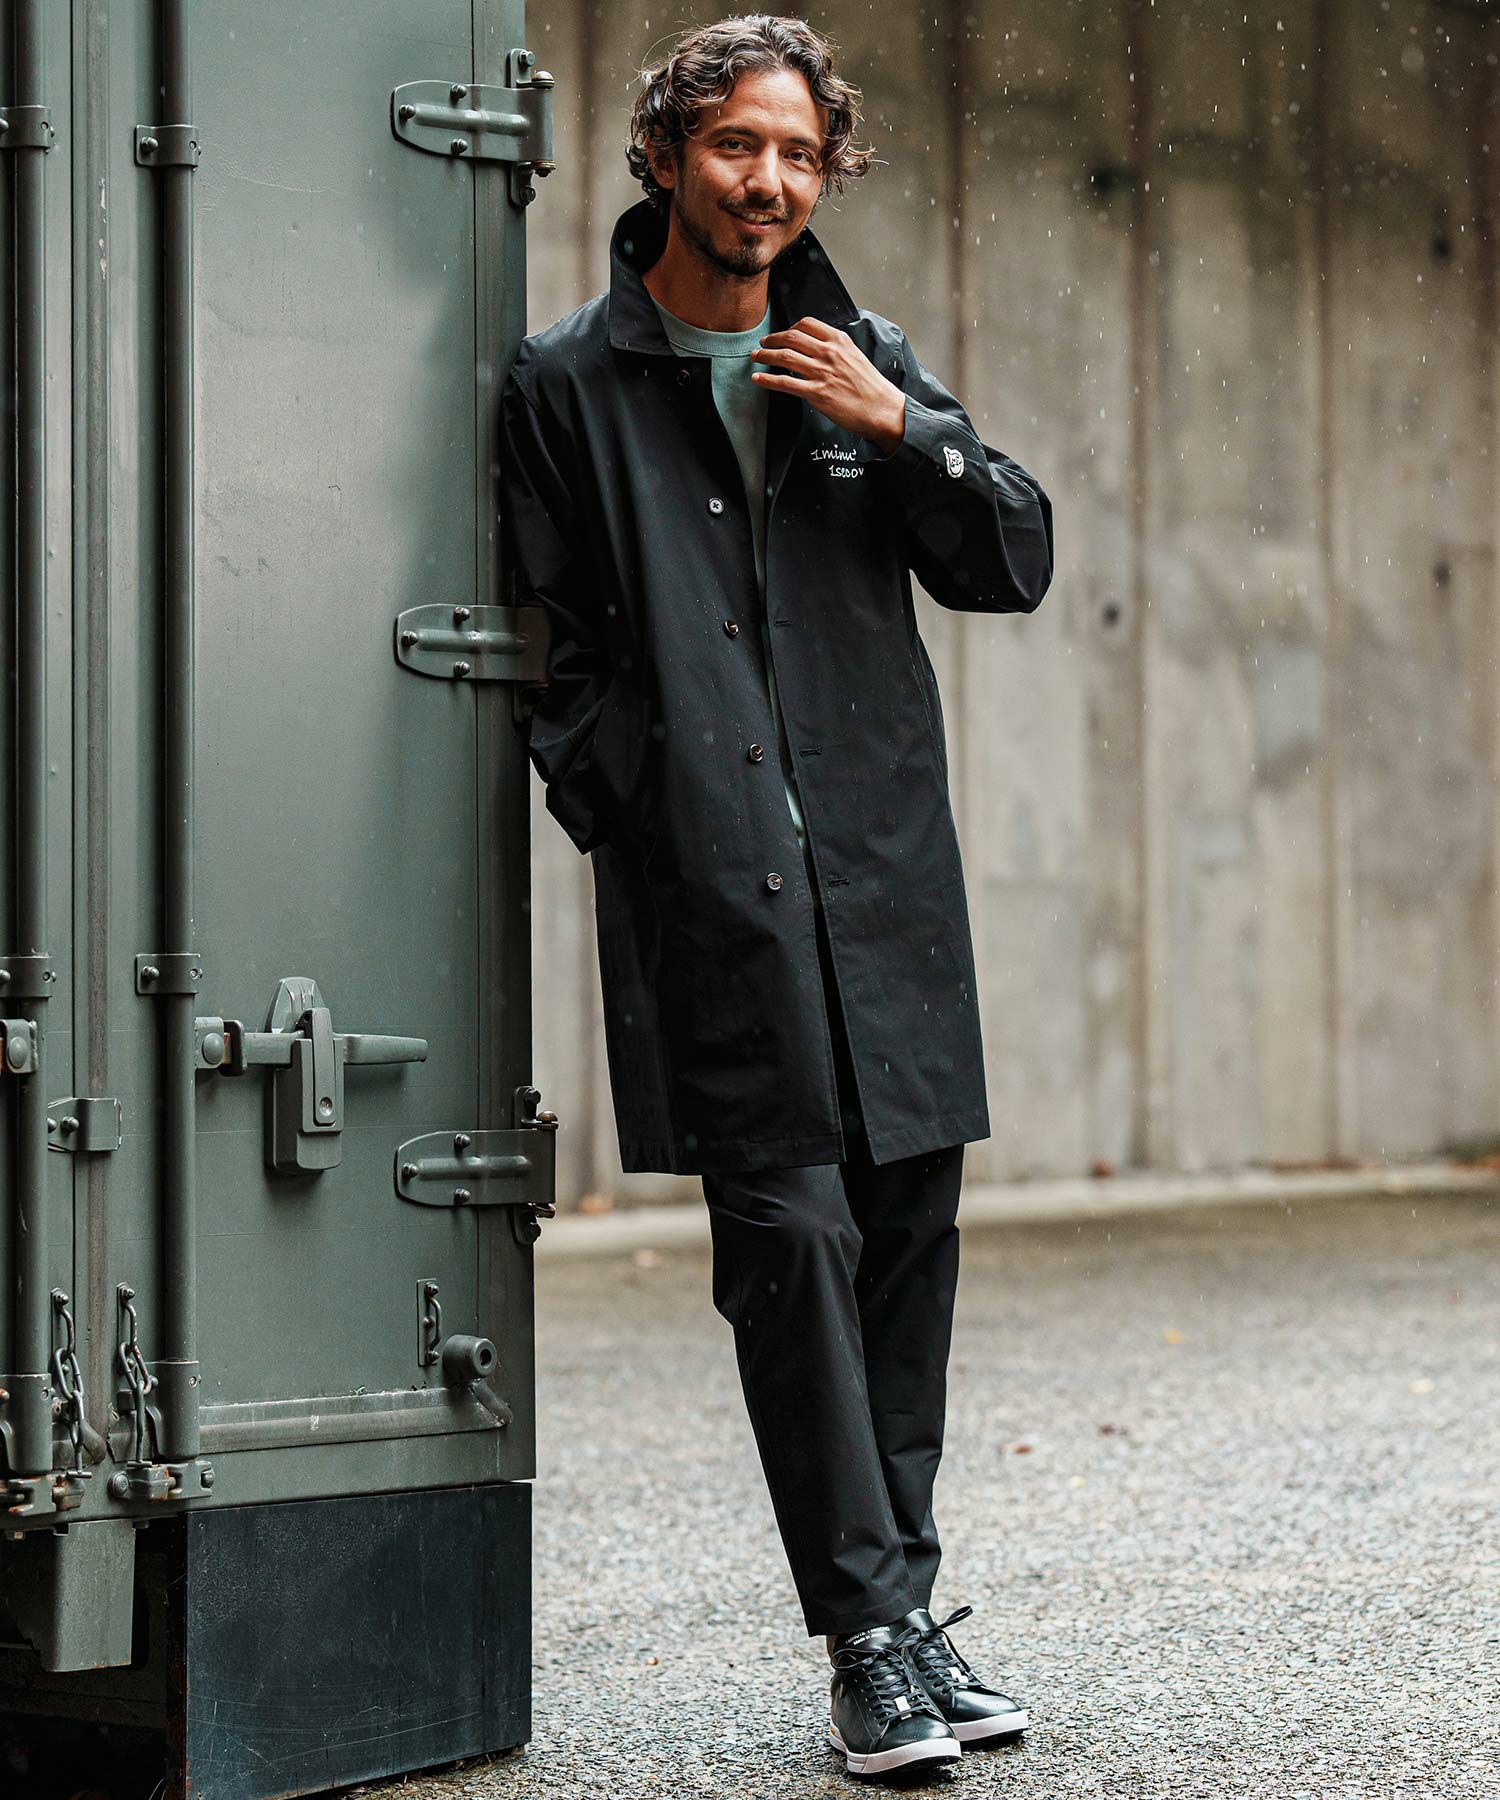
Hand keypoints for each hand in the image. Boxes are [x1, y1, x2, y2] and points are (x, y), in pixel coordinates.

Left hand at [750, 317, 905, 454]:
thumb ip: (835, 348)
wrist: (881, 409)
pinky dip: (767, 379)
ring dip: (765, 356)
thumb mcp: (855, 356)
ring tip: (755, 357)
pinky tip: (757, 378)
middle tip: (762, 344)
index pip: (806, 324)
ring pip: (785, 357)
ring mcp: (822, 373)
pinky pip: (785, 383)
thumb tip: (815, 347)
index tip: (782, 335)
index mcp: (839, 341)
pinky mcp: (817, 394)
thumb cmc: (870, 386)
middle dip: (772, 339)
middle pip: (791, 337)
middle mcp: (829, 353)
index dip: (789, 328)